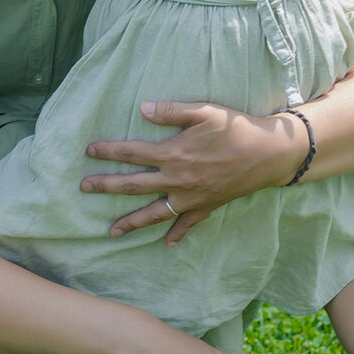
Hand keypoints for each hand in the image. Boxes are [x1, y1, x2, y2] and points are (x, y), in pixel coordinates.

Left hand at [81, 100, 300, 243]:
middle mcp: (177, 180)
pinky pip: (188, 224)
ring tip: (111, 232)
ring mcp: (191, 197)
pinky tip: (167, 244)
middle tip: (84, 188)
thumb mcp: (204, 112)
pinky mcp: (206, 206)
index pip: (132, 153)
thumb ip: (172, 111)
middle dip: (107, 186)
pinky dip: (177, 234)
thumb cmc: (236, 128)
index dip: (108, 151)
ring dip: (132, 222)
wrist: (268, 154)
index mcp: (173, 154)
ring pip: (154, 212)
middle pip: (134, 186)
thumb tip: (142, 109)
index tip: (88, 151)